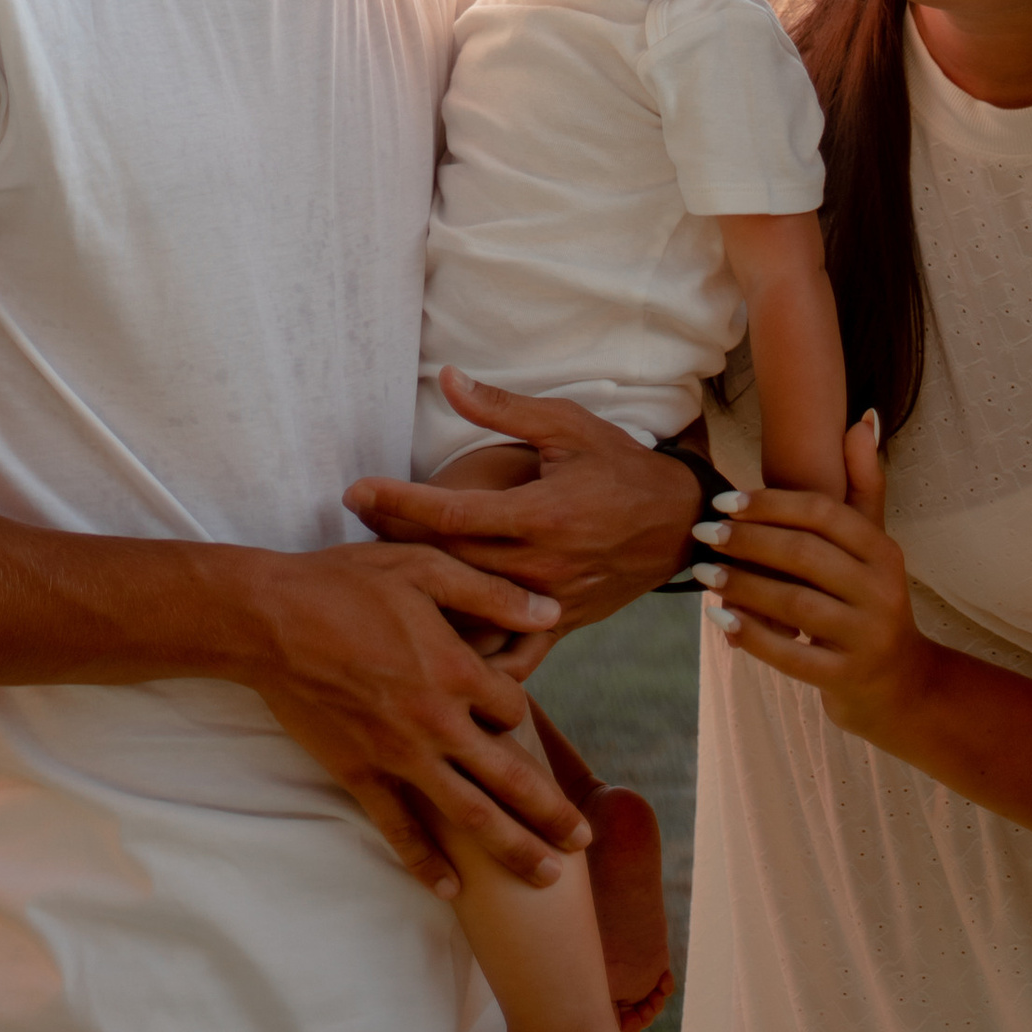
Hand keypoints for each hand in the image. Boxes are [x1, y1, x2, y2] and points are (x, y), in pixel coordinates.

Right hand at [242, 539, 591, 897]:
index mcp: (455, 671)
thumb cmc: (345, 584)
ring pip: (469, 815)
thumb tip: (551, 612)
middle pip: (509, 779)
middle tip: (582, 844)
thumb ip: (490, 593)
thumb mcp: (423, 567)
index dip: (519, 711)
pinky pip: (399, 829)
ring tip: (545, 879)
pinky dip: (426, 863)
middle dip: (550, 816)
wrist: (268, 620)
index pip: (514, 709)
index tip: (510, 710)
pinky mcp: (359, 774)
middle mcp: (436, 722)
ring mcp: (398, 755)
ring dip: (511, 848)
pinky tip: (450, 889)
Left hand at [344, 370, 699, 652]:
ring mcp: (550, 601)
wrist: (679, 522)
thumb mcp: (566, 424)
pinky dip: (473, 652)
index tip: (356, 490)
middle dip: (395, 540)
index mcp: (540, 513)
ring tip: (378, 571)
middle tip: (352, 520)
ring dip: (422, 591)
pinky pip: (509, 649)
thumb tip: (446, 379)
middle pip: (449, 561)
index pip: (452, 512)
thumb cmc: (620, 464)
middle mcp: (540, 564)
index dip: (398, 503)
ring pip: (472, 607)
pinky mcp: (560, 623)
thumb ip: (501, 408)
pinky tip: (434, 647)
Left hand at [696, 411, 936, 743]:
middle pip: (804, 555)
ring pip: (794, 604)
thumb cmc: (871, 600)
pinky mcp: (846, 677)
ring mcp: (865, 637)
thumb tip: (863, 415)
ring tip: (702, 574)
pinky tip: (720, 621)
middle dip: (747, 541)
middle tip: (703, 532)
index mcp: (884, 551)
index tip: (724, 500)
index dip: (771, 503)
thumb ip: (865, 482)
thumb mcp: (876, 543)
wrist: (901, 685)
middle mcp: (881, 591)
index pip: (823, 514)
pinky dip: (752, 636)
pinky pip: (792, 656)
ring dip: (741, 586)